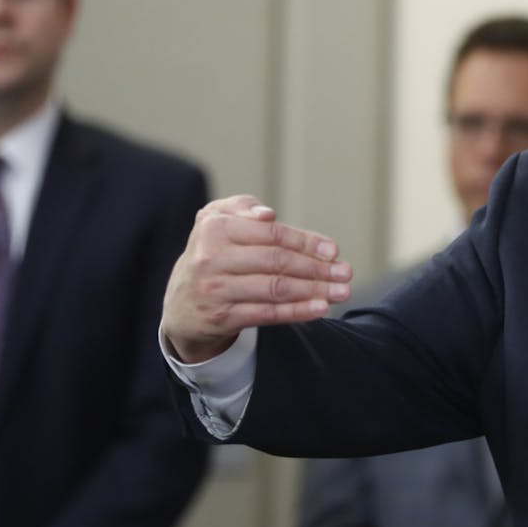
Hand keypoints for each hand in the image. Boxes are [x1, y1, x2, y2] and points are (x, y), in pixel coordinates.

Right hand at [160, 195, 351, 362]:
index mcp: (214, 228)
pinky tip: (321, 308)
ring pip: (275, 289)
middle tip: (346, 272)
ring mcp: (215, 289)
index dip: (306, 241)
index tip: (333, 250)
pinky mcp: (220, 317)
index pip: (271, 234)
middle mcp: (211, 257)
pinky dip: (297, 312)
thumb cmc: (211, 255)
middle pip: (276, 261)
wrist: (181, 305)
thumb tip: (269, 215)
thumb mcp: (217, 223)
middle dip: (317, 268)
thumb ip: (242, 208)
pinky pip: (266, 314)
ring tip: (342, 292)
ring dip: (314, 290)